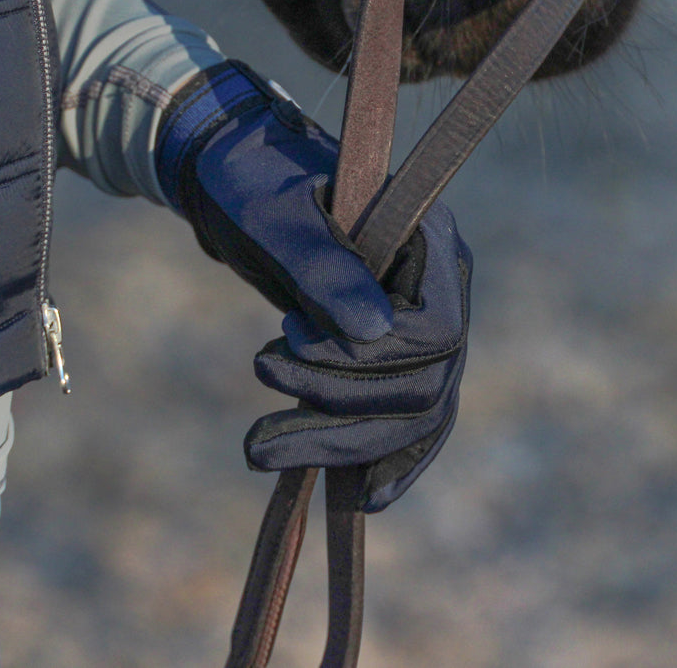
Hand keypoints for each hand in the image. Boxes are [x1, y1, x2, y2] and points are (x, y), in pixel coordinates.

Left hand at [156, 62, 471, 509]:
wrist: (235, 179)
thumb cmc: (252, 180)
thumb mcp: (276, 215)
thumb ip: (324, 265)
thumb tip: (373, 332)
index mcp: (429, 235)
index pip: (437, 328)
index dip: (372, 360)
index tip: (290, 340)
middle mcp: (441, 283)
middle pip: (425, 382)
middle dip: (342, 411)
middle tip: (258, 418)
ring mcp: (423, 320)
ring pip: (414, 410)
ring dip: (345, 444)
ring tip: (260, 451)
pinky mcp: (394, 351)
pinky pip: (410, 418)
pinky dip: (387, 456)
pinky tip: (364, 496)